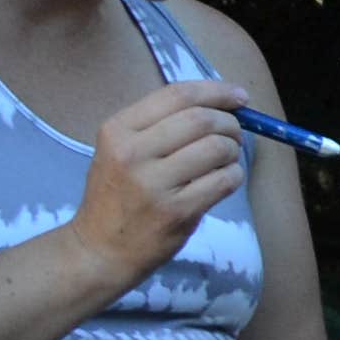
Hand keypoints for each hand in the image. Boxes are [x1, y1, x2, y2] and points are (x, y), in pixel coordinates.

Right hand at [66, 80, 246, 285]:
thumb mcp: (121, 150)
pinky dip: (234, 176)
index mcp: (117, 129)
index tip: (239, 96)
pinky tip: (224, 180)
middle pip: (201, 119)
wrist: (100, 247)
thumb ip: (160, 126)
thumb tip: (219, 104)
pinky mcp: (177, 211)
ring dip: (233, 151)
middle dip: (230, 123)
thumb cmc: (118, 194)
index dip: (216, 91)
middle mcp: (132, 152)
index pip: (176, 95)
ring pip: (217, 148)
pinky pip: (224, 181)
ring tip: (227, 159)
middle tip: (236, 134)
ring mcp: (154, 183)